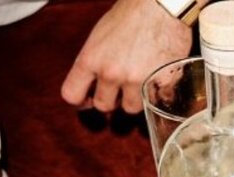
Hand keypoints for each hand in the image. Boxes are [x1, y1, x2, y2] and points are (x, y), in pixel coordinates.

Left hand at [61, 0, 192, 113]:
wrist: (161, 5)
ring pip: (131, 108)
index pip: (72, 94)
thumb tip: (92, 80)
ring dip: (134, 100)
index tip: (88, 98)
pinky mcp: (161, 84)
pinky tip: (160, 78)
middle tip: (119, 89)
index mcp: (91, 59)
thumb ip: (95, 61)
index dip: (81, 99)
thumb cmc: (132, 13)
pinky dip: (159, 93)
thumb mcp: (100, 35)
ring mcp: (137, 81)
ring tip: (141, 84)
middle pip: (103, 106)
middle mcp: (111, 74)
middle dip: (111, 99)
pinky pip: (157, 100)